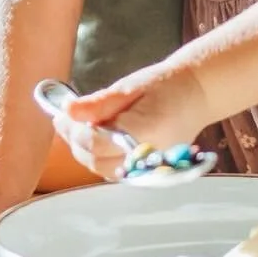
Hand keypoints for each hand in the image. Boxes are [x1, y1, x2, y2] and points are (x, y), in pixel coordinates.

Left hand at [54, 62, 205, 180]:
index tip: (60, 114)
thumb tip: (69, 111)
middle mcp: (147, 157)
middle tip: (65, 120)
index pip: (96, 142)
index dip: (72, 130)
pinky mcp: (149, 171)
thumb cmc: (166, 85)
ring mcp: (150, 168)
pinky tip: (95, 139)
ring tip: (78, 128)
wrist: (198, 94)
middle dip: (75, 141)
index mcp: (143, 133)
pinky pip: (116, 171)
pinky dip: (100, 158)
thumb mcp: (129, 87)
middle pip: (96, 161)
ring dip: (85, 152)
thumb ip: (99, 104)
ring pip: (103, 170)